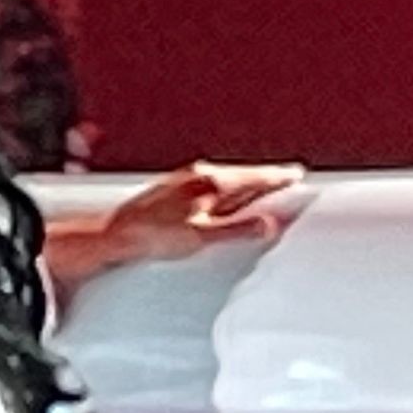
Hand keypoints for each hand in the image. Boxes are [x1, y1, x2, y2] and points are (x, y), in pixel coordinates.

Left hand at [105, 158, 306, 263]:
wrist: (114, 234)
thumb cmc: (152, 237)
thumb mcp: (202, 238)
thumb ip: (238, 230)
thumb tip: (269, 224)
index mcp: (211, 184)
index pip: (256, 178)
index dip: (279, 177)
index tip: (298, 174)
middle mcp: (199, 175)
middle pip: (243, 175)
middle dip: (267, 178)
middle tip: (289, 178)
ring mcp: (185, 179)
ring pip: (227, 178)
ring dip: (247, 183)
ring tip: (264, 188)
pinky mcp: (173, 187)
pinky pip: (212, 183)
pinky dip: (228, 188)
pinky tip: (226, 197)